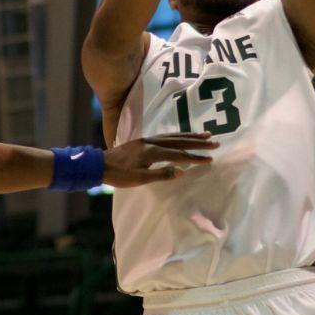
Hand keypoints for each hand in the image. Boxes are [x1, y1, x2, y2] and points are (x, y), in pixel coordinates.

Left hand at [102, 134, 218, 186]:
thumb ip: (161, 174)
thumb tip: (182, 171)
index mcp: (152, 152)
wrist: (99, 165)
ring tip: (204, 135)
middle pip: (180, 140)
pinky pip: (166, 136)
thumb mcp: (140, 178)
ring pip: (173, 136)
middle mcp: (152, 142)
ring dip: (190, 135)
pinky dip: (178, 136)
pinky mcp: (143, 140)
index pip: (179, 154)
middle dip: (198, 142)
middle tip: (215, 141)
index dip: (196, 157)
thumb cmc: (119, 175)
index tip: (210, 159)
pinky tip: (182, 136)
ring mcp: (147, 139)